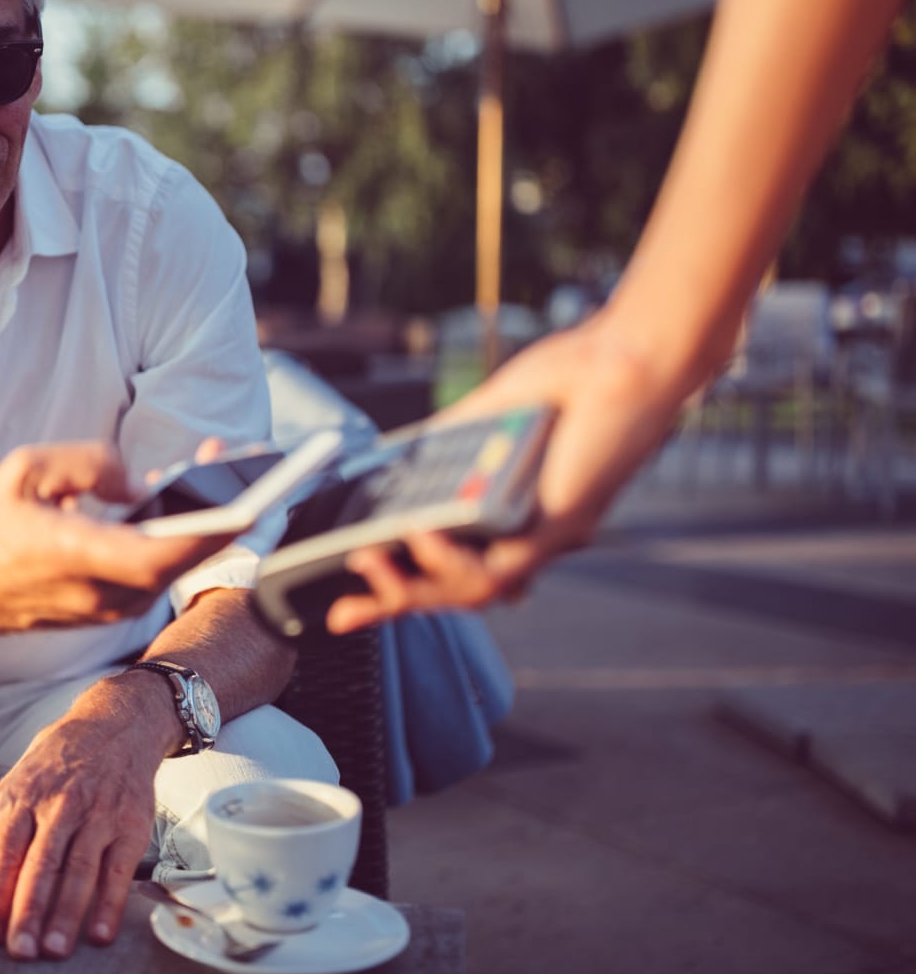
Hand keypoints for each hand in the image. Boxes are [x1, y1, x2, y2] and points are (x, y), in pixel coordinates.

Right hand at [0, 443, 235, 636]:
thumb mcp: (26, 469)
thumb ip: (88, 463)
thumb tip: (137, 484)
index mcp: (76, 555)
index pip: (156, 555)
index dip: (205, 533)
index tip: (246, 506)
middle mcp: (100, 592)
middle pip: (181, 559)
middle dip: (218, 509)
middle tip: (240, 462)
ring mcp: (110, 609)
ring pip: (173, 566)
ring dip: (199, 522)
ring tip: (211, 471)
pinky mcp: (114, 611)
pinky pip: (158, 573)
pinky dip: (176, 539)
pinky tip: (179, 502)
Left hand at [0, 678, 176, 958]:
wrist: (114, 726)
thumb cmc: (56, 762)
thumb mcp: (9, 787)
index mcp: (23, 800)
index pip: (4, 851)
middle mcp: (59, 807)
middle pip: (42, 865)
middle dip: (29, 910)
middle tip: (19, 950)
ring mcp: (97, 816)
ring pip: (79, 870)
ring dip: (66, 913)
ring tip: (54, 950)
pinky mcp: (130, 826)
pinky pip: (119, 870)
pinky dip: (110, 904)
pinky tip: (99, 934)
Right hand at [327, 315, 687, 632]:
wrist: (627, 361)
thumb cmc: (573, 380)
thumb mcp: (491, 412)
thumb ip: (447, 439)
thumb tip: (397, 459)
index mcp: (512, 512)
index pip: (451, 566)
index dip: (401, 587)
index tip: (349, 603)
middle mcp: (530, 534)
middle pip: (453, 591)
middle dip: (394, 605)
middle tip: (345, 612)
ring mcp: (546, 536)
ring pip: (471, 591)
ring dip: (414, 589)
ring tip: (368, 565)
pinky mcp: (560, 528)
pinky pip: (499, 567)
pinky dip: (451, 561)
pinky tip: (417, 539)